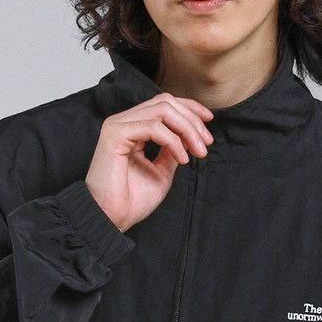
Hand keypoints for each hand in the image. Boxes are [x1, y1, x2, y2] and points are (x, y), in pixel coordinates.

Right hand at [85, 93, 214, 231]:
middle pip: (165, 102)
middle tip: (206, 143)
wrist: (112, 218)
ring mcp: (118, 125)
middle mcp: (124, 122)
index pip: (163, 104)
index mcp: (133, 127)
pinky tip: (182, 159)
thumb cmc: (131, 200)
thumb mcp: (162, 171)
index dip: (189, 108)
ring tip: (198, 151)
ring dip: (187, 129)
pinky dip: (173, 141)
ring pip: (162, 110)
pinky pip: (153, 127)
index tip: (209, 121)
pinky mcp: (115, 134)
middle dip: (192, 120)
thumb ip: (172, 150)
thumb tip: (189, 137)